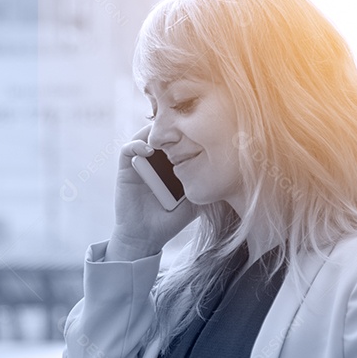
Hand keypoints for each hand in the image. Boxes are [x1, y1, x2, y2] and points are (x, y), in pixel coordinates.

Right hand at [106, 124, 198, 260]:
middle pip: (162, 132)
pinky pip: (128, 149)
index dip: (186, 130)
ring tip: (167, 133)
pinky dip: (137, 145)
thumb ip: (206, 185)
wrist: (146, 237)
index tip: (199, 127)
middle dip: (171, 125)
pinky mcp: (126, 169)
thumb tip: (231, 173)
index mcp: (171, 164)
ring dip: (154, 131)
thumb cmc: (170, 220)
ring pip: (144, 135)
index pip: (178, 139)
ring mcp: (140, 162)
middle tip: (183, 121)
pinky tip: (150, 151)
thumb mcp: (195, 200)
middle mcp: (155, 160)